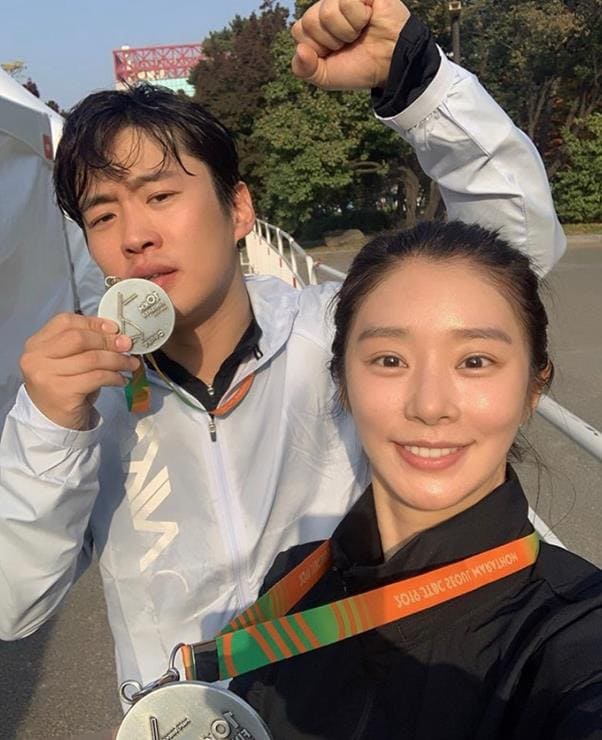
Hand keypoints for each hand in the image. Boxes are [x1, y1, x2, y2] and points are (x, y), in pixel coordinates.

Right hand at [20, 313, 138, 429]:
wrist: (54, 421)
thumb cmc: (66, 386)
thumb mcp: (70, 360)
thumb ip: (86, 343)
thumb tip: (118, 334)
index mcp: (36, 343)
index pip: (64, 322)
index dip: (92, 322)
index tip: (114, 328)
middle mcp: (36, 358)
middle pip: (79, 338)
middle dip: (108, 341)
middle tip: (128, 346)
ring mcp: (46, 376)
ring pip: (92, 359)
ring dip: (117, 360)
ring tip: (131, 364)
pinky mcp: (61, 393)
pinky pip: (97, 377)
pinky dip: (114, 377)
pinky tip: (121, 379)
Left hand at [292, 0, 410, 89]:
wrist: (390, 64)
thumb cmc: (360, 66)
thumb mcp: (326, 77)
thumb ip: (304, 69)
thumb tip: (299, 50)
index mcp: (315, 25)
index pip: (298, 31)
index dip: (317, 48)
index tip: (335, 52)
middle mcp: (326, 7)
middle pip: (309, 21)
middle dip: (331, 40)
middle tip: (350, 42)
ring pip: (326, 13)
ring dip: (346, 31)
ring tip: (360, 31)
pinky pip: (345, 1)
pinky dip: (357, 18)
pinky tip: (369, 18)